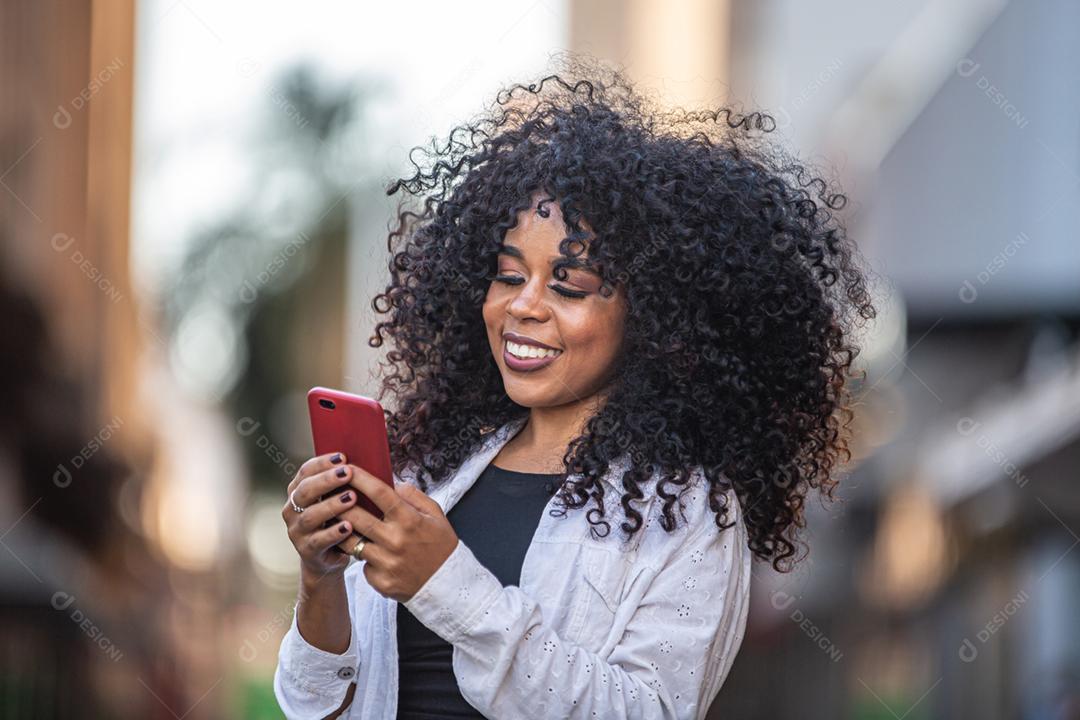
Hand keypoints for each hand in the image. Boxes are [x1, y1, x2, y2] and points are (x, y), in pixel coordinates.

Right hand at [282, 452, 363, 581]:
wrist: (331, 556)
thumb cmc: (338, 519)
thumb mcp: (337, 499)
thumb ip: (344, 483)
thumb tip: (366, 459)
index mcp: (298, 491)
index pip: (305, 471)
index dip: (322, 463)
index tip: (342, 457)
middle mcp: (292, 509)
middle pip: (305, 491)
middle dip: (327, 480)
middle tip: (348, 473)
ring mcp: (297, 531)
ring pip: (311, 516)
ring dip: (332, 505)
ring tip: (352, 498)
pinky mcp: (306, 551)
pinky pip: (319, 541)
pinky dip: (334, 533)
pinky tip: (349, 526)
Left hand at [335, 465, 458, 602]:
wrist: (448, 586)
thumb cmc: (441, 547)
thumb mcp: (436, 516)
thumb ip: (415, 497)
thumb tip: (393, 484)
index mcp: (410, 520)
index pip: (379, 493)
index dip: (360, 478)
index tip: (347, 469)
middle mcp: (396, 541)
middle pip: (356, 516)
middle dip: (340, 503)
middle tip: (331, 494)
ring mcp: (386, 563)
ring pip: (351, 542)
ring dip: (342, 530)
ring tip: (338, 522)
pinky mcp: (380, 581)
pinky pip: (362, 564)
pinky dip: (363, 557)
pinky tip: (367, 552)